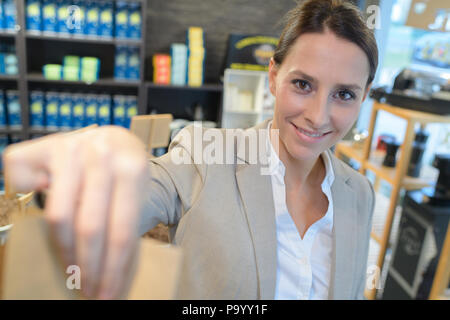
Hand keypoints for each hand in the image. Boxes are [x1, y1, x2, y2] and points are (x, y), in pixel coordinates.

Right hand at [3, 126, 149, 298]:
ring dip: (63, 251)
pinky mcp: (48, 146)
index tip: (106, 293)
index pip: (121, 230)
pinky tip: (51, 224)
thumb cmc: (125, 175)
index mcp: (133, 167)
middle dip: (87, 267)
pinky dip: (31, 205)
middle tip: (87, 290)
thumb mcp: (137, 195)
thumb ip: (126, 225)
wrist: (115, 141)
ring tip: (71, 272)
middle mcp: (103, 154)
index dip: (112, 268)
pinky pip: (28, 188)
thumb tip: (111, 277)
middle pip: (89, 227)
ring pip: (59, 216)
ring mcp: (73, 147)